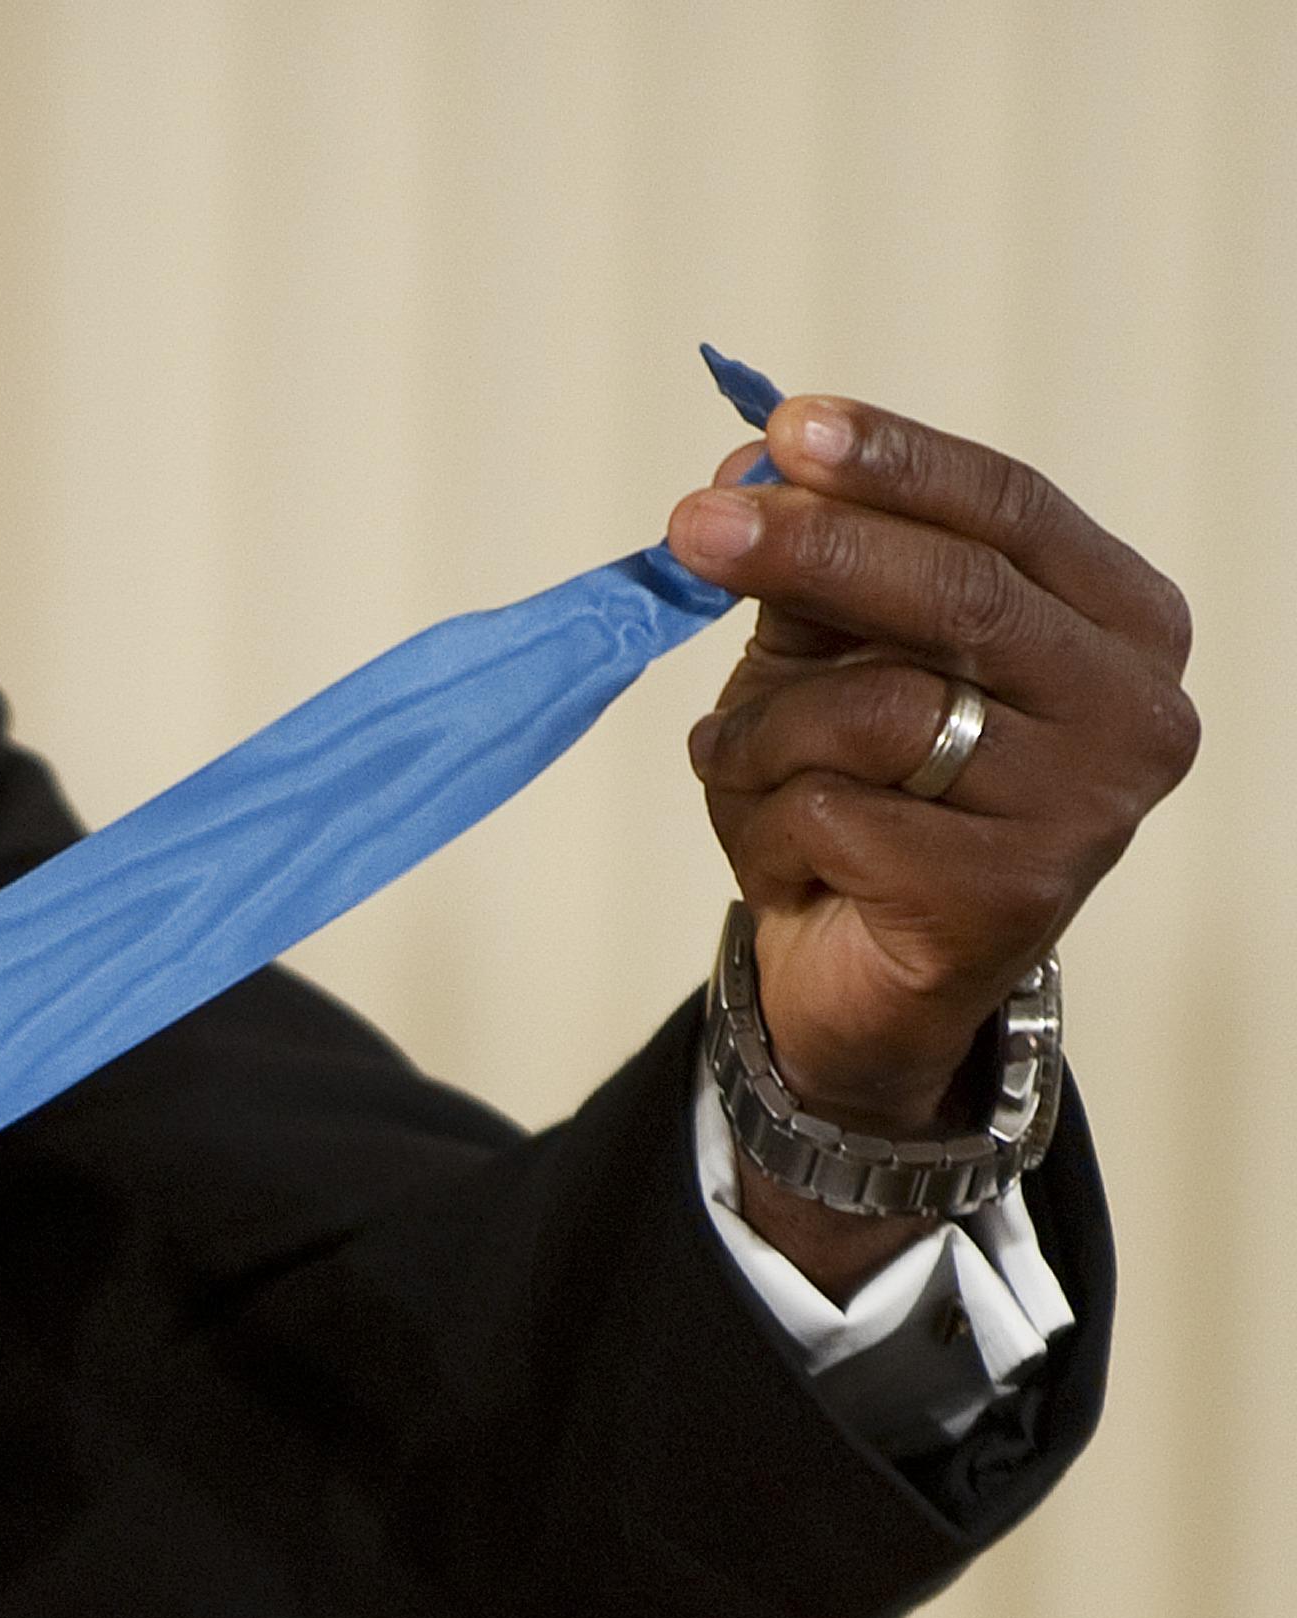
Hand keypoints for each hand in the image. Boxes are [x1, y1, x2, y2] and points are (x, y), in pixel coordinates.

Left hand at [663, 395, 1196, 1293]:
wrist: (866, 980)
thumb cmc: (865, 792)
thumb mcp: (836, 657)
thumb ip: (808, 565)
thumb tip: (746, 465)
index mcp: (1118, 622)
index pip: (1012, 511)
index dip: (897, 463)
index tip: (788, 425)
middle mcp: (1135, 711)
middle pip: (960, 595)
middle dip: (810, 550)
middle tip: (693, 526)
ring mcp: (1086, 813)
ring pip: (877, 713)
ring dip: (760, 735)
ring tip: (739, 769)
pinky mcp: (1009, 901)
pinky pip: (833, 816)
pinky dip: (761, 828)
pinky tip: (777, 857)